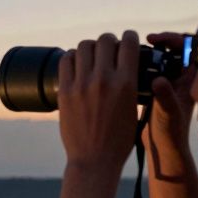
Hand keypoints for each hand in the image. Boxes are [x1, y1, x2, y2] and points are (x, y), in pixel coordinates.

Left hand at [58, 31, 142, 172]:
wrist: (94, 160)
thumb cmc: (119, 139)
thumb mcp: (134, 108)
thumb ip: (131, 84)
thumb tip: (127, 66)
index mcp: (126, 83)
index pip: (128, 42)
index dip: (129, 37)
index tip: (127, 39)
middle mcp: (104, 79)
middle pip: (105, 40)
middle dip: (109, 41)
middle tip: (109, 49)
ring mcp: (82, 84)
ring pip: (84, 46)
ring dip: (90, 48)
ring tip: (91, 56)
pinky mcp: (64, 91)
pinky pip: (66, 61)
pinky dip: (72, 58)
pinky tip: (76, 64)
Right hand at [144, 31, 197, 161]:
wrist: (162, 147)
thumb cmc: (170, 132)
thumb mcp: (166, 113)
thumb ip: (164, 96)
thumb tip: (158, 81)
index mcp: (190, 78)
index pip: (189, 45)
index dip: (173, 38)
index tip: (154, 40)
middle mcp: (182, 76)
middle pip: (175, 47)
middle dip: (160, 41)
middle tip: (144, 41)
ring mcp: (169, 81)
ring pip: (162, 56)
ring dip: (149, 51)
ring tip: (133, 51)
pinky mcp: (156, 88)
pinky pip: (151, 67)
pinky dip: (141, 63)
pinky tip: (127, 65)